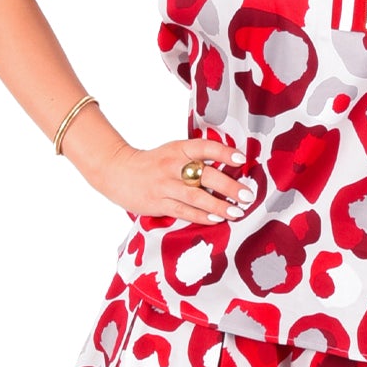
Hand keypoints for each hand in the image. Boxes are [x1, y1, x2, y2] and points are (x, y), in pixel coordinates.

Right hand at [95, 135, 256, 226]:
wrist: (118, 171)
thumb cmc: (154, 163)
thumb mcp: (173, 152)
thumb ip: (196, 157)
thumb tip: (231, 165)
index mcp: (178, 149)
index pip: (204, 147)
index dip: (223, 152)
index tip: (241, 159)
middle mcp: (172, 165)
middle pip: (204, 175)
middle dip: (228, 186)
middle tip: (247, 195)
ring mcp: (164, 185)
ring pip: (195, 197)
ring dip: (219, 205)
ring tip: (237, 212)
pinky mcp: (158, 203)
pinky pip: (183, 211)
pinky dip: (201, 216)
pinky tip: (217, 220)